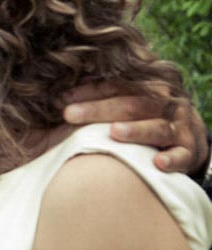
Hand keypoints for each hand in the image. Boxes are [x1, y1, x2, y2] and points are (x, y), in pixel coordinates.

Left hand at [63, 81, 208, 174]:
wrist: (190, 135)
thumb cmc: (145, 117)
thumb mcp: (128, 101)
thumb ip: (102, 96)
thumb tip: (60, 94)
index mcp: (145, 87)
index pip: (113, 86)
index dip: (87, 91)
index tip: (61, 99)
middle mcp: (164, 103)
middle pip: (130, 104)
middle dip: (98, 109)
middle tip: (69, 115)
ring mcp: (179, 127)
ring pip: (156, 127)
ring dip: (136, 130)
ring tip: (113, 133)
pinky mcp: (190, 151)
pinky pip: (182, 156)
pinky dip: (172, 159)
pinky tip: (157, 163)